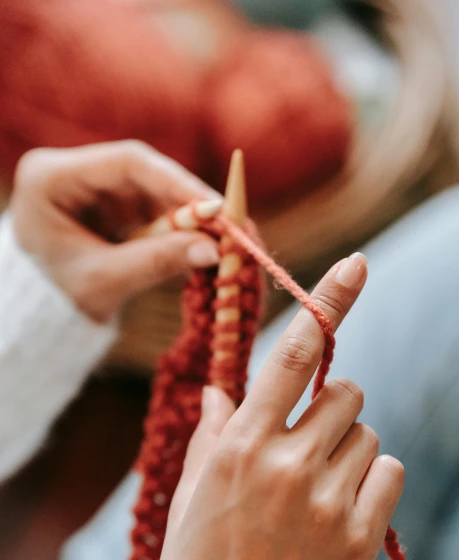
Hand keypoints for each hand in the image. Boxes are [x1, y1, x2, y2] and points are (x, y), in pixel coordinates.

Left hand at [11, 141, 221, 321]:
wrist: (43, 313)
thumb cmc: (58, 298)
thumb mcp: (103, 281)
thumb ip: (154, 262)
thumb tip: (214, 251)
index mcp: (51, 177)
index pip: (127, 163)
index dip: (177, 182)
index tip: (215, 207)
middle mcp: (76, 172)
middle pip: (147, 175)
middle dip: (191, 203)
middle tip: (232, 226)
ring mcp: (98, 188)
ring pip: (157, 193)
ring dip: (191, 218)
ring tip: (226, 240)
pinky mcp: (116, 206)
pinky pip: (157, 211)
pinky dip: (182, 230)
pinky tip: (207, 244)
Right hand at [152, 252, 404, 559]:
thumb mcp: (190, 491)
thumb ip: (214, 433)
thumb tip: (225, 390)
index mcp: (240, 445)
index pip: (291, 355)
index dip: (328, 303)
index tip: (357, 264)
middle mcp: (287, 465)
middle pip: (345, 393)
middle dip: (331, 409)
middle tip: (308, 443)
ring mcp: (327, 502)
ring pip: (369, 434)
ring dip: (349, 448)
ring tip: (317, 489)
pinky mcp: (359, 537)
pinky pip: (389, 473)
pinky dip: (372, 480)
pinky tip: (341, 510)